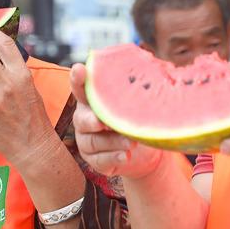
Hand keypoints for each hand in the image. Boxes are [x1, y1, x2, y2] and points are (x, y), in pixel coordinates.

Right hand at [70, 64, 161, 178]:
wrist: (144, 152)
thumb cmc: (137, 120)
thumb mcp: (138, 105)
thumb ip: (136, 91)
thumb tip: (152, 68)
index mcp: (93, 101)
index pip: (81, 88)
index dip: (77, 79)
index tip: (79, 69)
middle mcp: (85, 119)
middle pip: (81, 119)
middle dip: (92, 120)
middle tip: (103, 122)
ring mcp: (87, 141)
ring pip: (93, 142)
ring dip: (111, 142)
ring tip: (130, 142)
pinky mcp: (94, 160)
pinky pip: (99, 160)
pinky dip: (113, 158)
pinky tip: (125, 155)